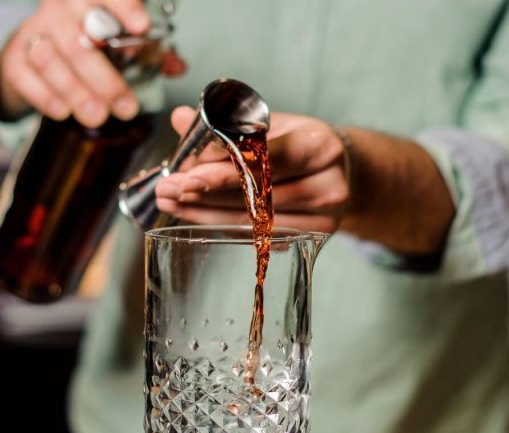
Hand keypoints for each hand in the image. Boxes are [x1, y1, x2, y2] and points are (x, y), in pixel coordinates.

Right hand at [0, 0, 149, 127]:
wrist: (38, 46)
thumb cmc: (89, 40)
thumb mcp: (121, 40)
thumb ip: (151, 52)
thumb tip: (178, 66)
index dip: (124, 9)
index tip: (142, 28)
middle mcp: (60, 9)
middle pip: (81, 39)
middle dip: (106, 78)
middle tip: (126, 107)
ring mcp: (35, 32)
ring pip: (52, 59)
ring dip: (78, 92)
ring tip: (98, 116)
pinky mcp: (15, 57)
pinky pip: (25, 77)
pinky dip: (46, 97)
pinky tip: (65, 111)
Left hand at [154, 107, 349, 232]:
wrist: (341, 173)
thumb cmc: (299, 143)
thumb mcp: (270, 123)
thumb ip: (227, 123)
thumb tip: (180, 118)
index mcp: (319, 145)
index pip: (268, 160)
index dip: (225, 169)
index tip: (186, 173)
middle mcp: (327, 184)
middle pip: (258, 195)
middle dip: (205, 193)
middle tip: (167, 189)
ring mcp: (324, 218)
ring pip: (254, 221)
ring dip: (206, 212)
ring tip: (171, 201)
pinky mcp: (313, 239)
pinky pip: (258, 237)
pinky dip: (222, 225)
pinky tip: (194, 215)